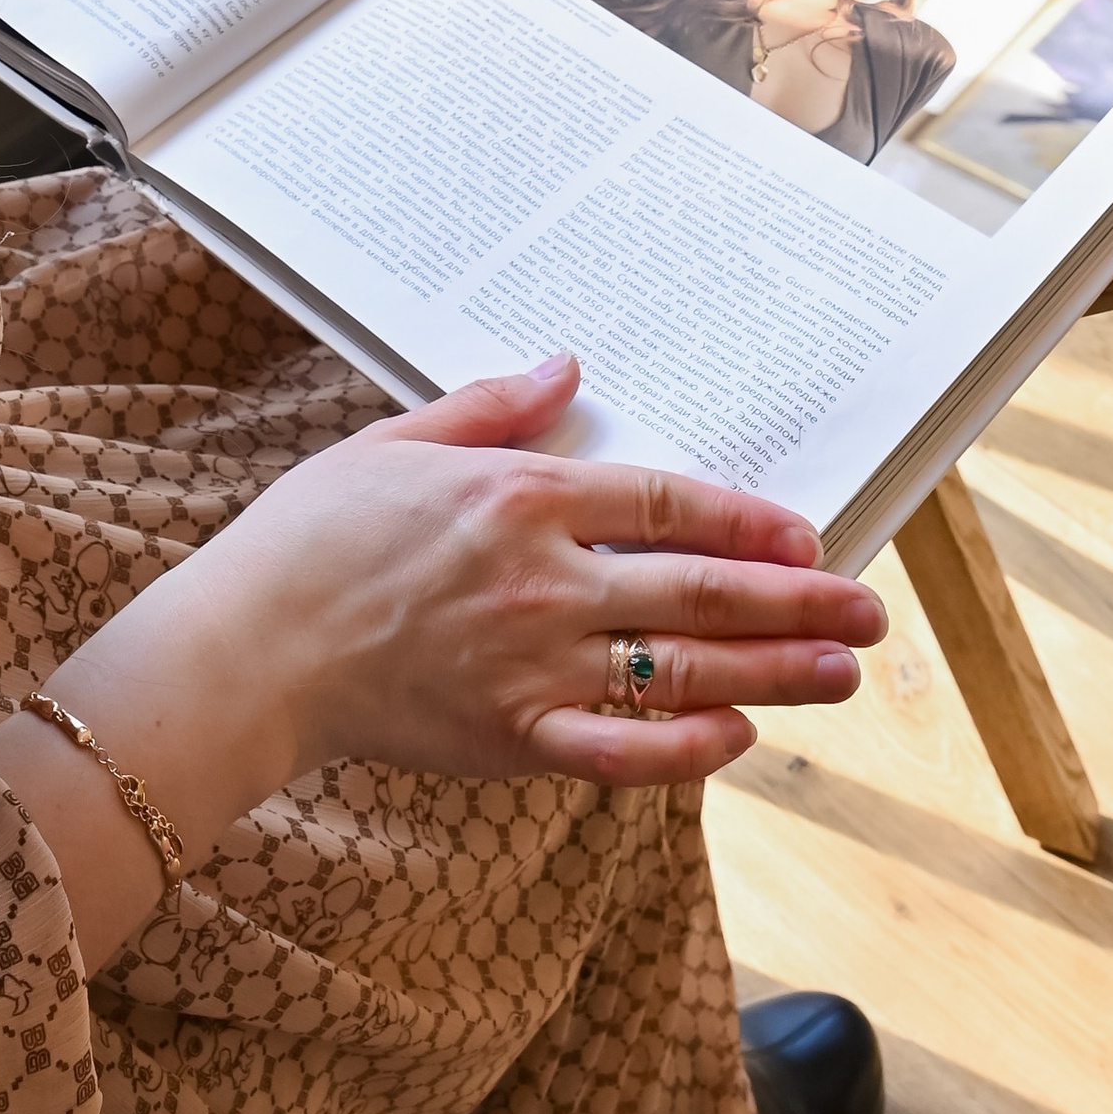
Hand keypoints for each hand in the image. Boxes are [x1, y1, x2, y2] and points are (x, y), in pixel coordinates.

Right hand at [0, 348, 882, 972]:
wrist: (245, 647)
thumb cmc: (311, 537)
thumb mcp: (398, 442)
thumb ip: (491, 407)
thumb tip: (566, 365)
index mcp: (518, 498)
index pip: (662, 504)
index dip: (745, 521)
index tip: (808, 532)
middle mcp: (541, 581)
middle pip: (697, 591)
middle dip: (796, 603)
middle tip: (867, 612)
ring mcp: (532, 664)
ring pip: (680, 669)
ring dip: (773, 672)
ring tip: (842, 674)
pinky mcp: (510, 738)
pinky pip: (620, 749)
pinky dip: (684, 746)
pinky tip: (738, 736)